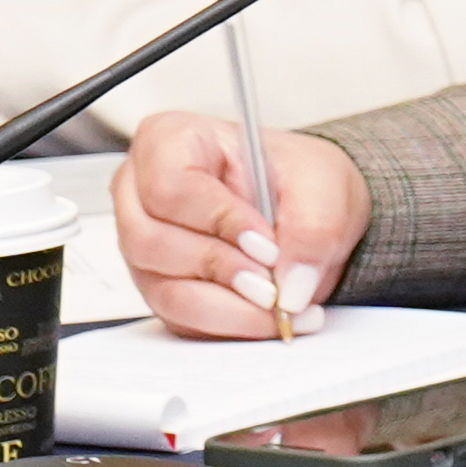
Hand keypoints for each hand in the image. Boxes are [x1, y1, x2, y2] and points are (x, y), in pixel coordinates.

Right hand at [120, 109, 368, 336]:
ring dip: (227, 306)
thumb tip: (291, 285)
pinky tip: (267, 317)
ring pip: (163, 288)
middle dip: (221, 268)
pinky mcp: (160, 287)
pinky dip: (227, 324)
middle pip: (151, 241)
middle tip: (275, 284)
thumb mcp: (323, 184)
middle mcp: (142, 194)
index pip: (169, 186)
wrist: (307, 211)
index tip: (266, 243)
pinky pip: (179, 319)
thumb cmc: (298, 179)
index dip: (218, 220)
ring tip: (279, 304)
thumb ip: (313, 227)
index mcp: (169, 141)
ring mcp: (144, 246)